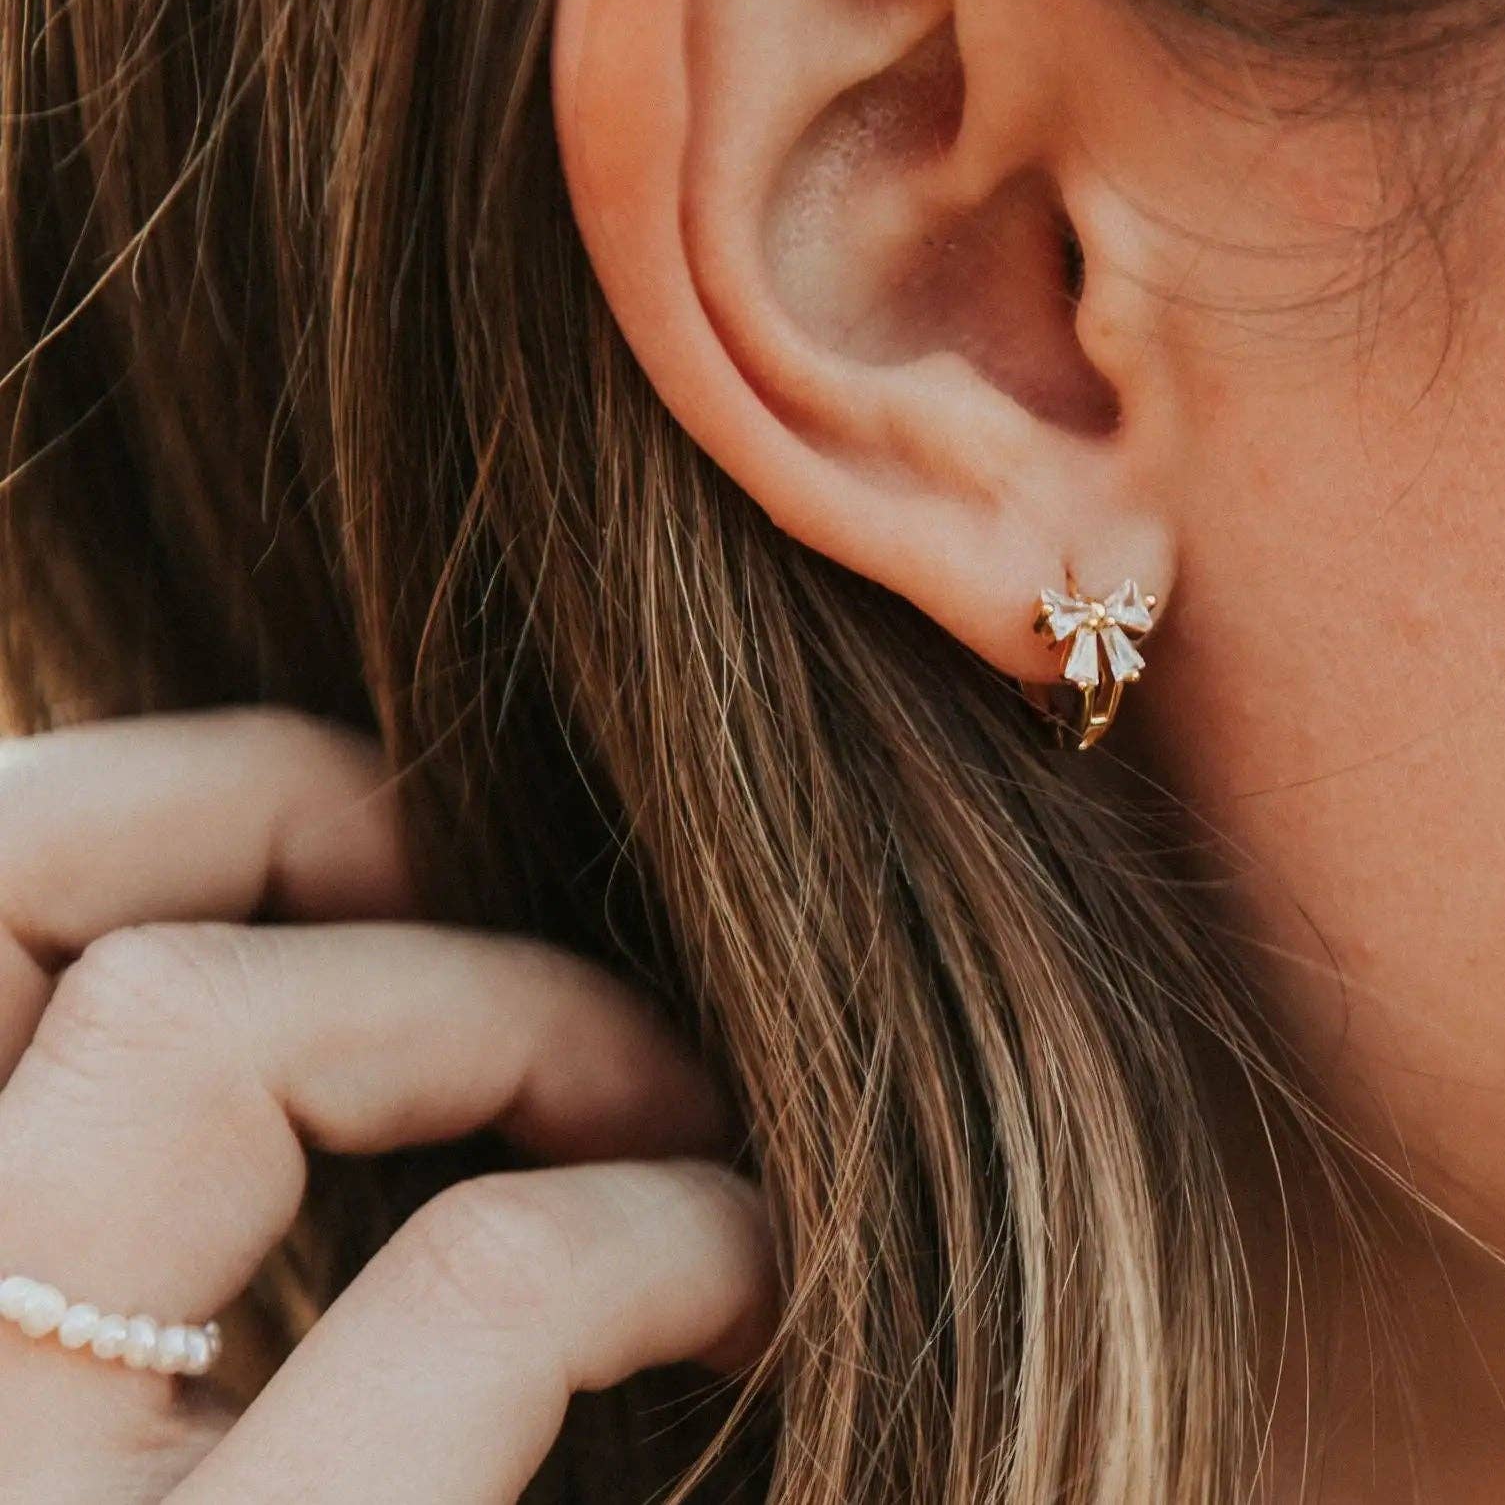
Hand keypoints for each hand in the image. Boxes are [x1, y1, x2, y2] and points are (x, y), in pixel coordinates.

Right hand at [0, 710, 772, 1503]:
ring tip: (674, 1121)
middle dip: (294, 799)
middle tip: (507, 878)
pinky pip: (482, 1283)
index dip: (178, 804)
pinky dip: (660, 1236)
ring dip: (505, 1011)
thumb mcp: (198, 1394)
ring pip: (196, 1025)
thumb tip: (387, 907)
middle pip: (21, 871)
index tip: (402, 851)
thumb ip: (205, 1202)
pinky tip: (743, 1300)